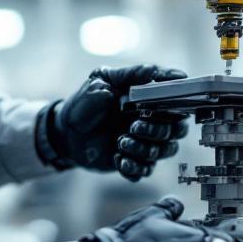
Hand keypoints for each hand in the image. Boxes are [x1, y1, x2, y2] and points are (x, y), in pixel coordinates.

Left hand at [46, 65, 188, 180]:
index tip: (162, 107)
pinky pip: (145, 171)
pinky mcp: (132, 162)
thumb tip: (156, 70)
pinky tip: (118, 160)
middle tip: (132, 127)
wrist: (64, 131)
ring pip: (163, 152)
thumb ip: (130, 75)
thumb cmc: (85, 101)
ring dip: (144, 149)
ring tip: (120, 143)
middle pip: (175, 132)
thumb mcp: (103, 80)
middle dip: (157, 131)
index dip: (176, 108)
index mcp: (149, 102)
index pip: (178, 106)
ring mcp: (143, 143)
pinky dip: (134, 167)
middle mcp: (151, 123)